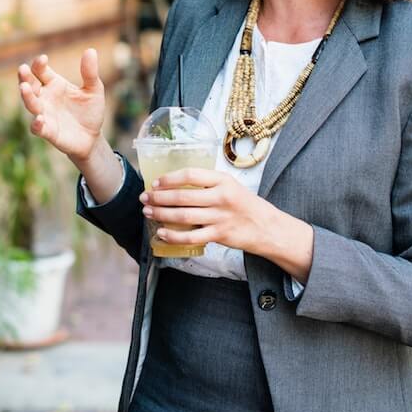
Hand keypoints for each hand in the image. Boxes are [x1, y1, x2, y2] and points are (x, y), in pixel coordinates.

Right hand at [17, 49, 105, 162]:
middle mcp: (45, 97)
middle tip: (22, 69)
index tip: (43, 59)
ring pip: (31, 104)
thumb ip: (90, 73)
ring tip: (24, 88)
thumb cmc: (90, 111)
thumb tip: (91, 50)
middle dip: (24, 77)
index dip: (39, 64)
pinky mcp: (48, 132)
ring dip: (27, 96)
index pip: (40, 71)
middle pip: (29, 85)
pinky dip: (36, 124)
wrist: (92, 137)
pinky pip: (37, 128)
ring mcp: (44, 114)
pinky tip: (39, 119)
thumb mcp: (94, 90)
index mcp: (54, 84)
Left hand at [140, 167, 282, 254]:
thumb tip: (173, 184)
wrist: (266, 226)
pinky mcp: (219, 235)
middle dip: (159, 197)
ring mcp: (220, 217)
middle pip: (182, 196)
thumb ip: (206, 183)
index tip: (156, 183)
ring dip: (161, 214)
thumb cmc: (243, 204)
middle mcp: (221, 197)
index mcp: (222, 180)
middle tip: (145, 198)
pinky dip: (173, 236)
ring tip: (148, 212)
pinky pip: (191, 237)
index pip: (190, 175)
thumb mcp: (229, 185)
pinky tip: (161, 233)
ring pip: (183, 216)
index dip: (169, 178)